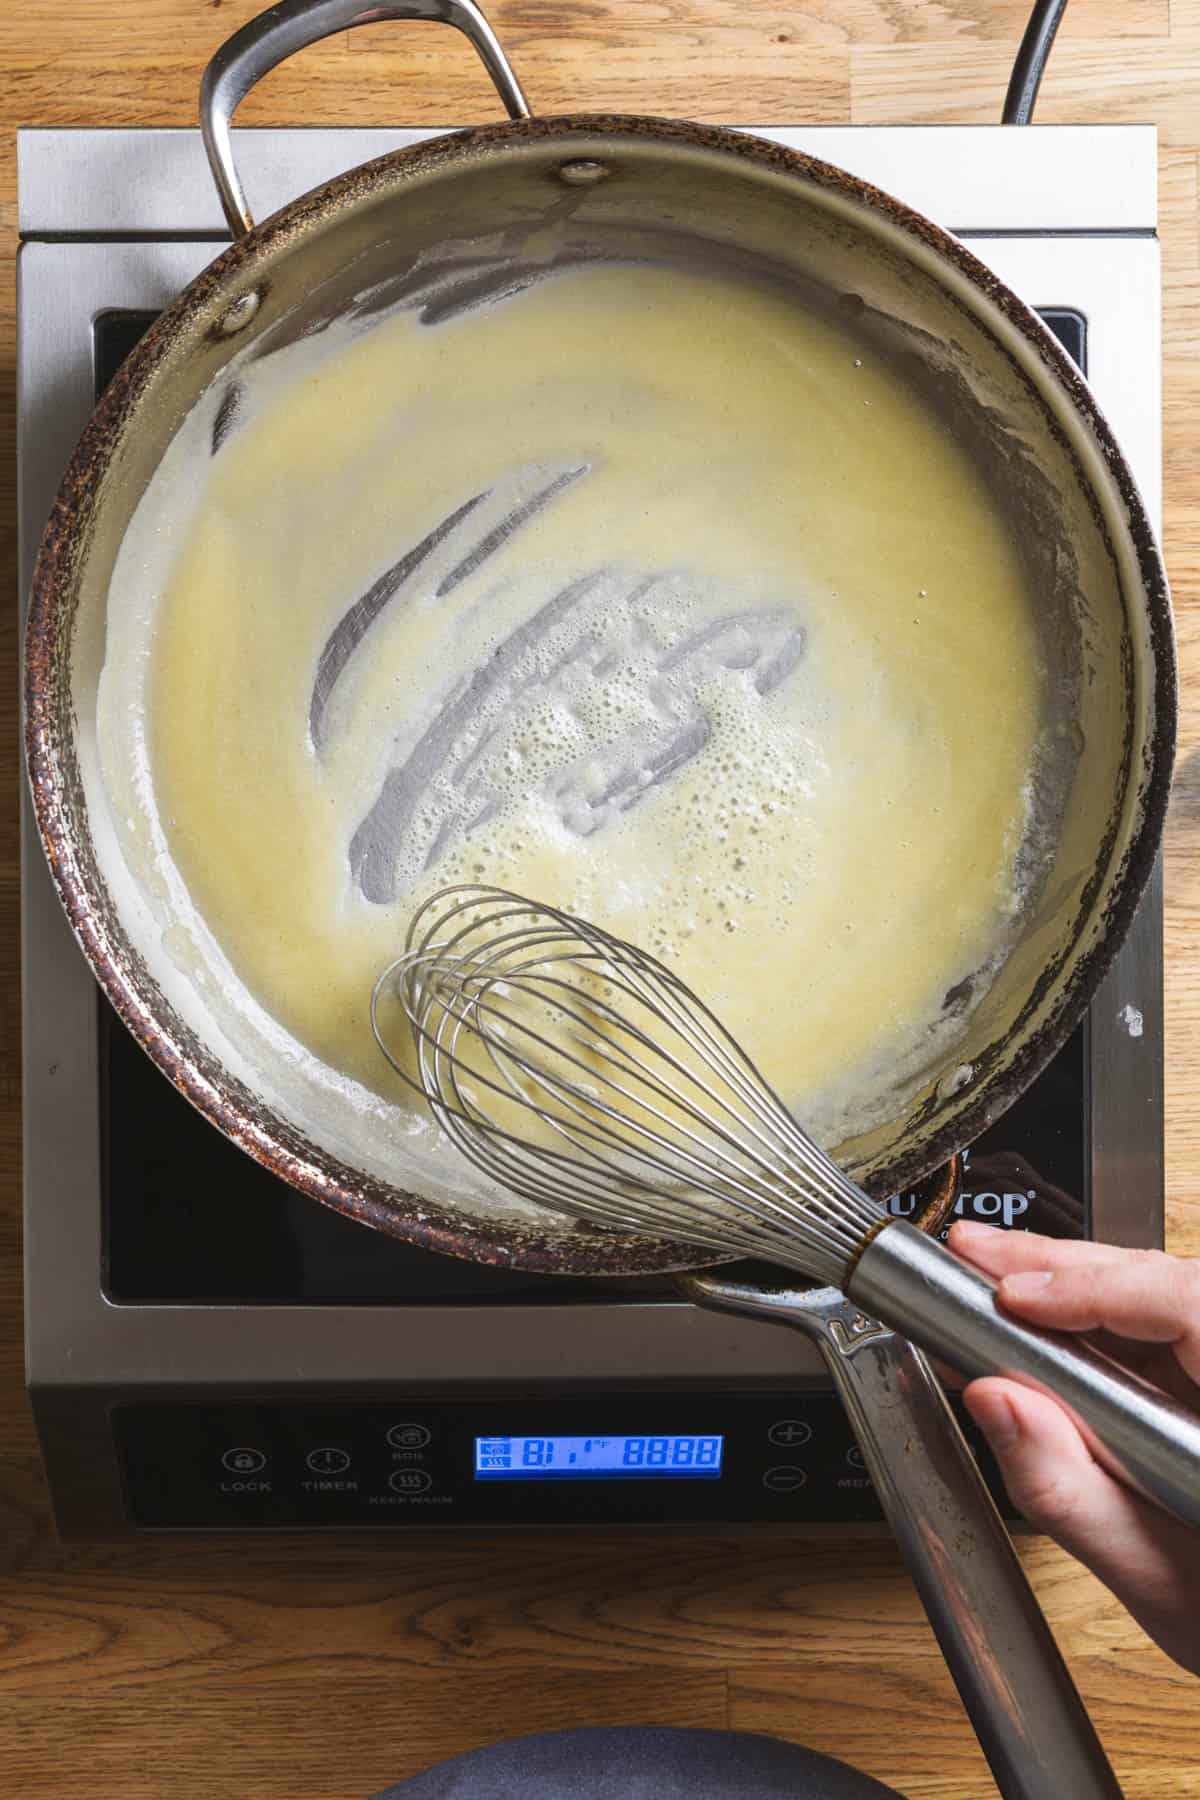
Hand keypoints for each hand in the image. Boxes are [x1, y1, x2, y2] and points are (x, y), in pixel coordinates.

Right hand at [948, 1220, 1199, 1674]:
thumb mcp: (1156, 1581)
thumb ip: (1066, 1489)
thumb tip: (991, 1397)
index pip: (1186, 1305)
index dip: (1094, 1286)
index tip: (1013, 1295)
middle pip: (1166, 1285)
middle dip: (1065, 1268)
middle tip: (975, 1256)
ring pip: (1158, 1299)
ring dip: (1071, 1285)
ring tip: (992, 1273)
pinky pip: (1156, 1337)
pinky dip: (1092, 1324)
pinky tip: (1037, 1318)